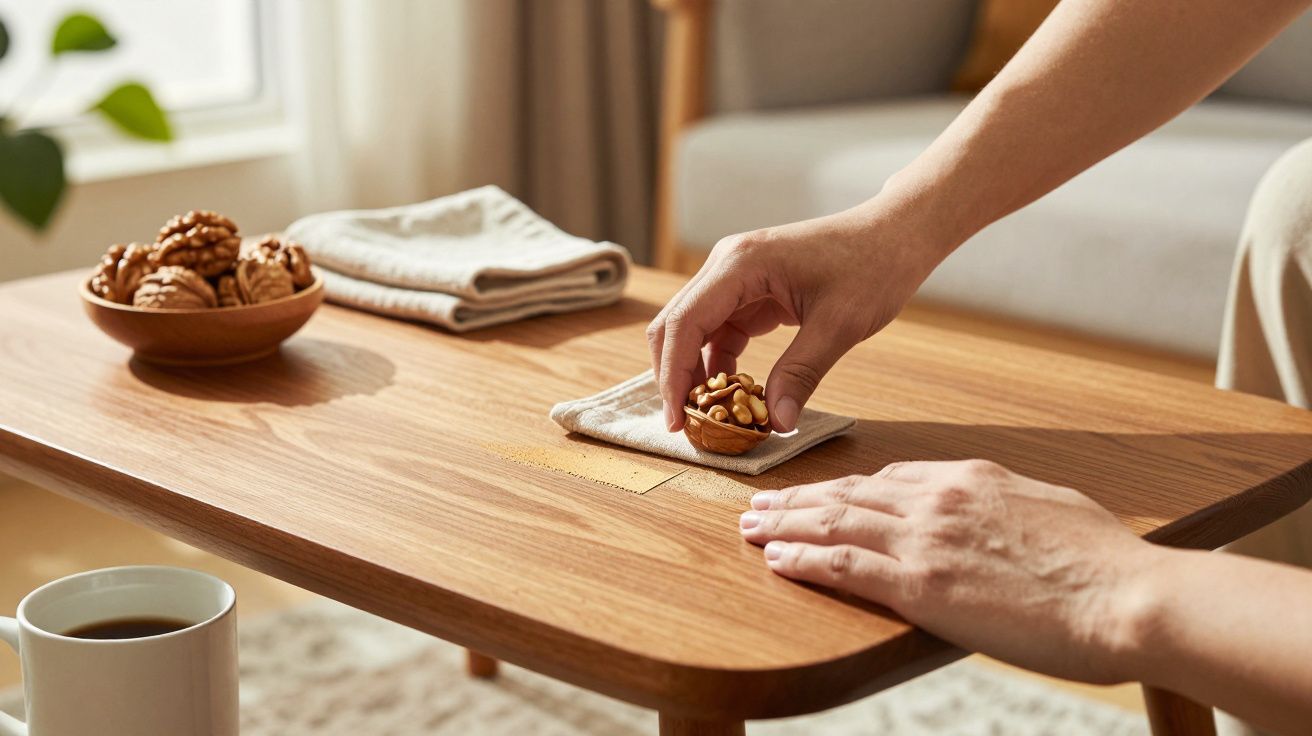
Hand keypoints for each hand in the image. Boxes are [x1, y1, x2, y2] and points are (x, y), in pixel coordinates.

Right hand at [646, 204, 943, 432]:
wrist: (896, 234)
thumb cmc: (873, 266)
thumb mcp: (839, 325)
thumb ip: (802, 373)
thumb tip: (778, 423)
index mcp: (740, 264)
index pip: (684, 323)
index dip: (673, 374)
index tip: (675, 419)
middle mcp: (727, 265)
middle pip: (676, 325)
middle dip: (675, 376)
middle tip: (684, 425)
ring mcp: (736, 277)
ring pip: (693, 330)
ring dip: (696, 372)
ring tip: (709, 417)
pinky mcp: (750, 291)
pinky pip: (720, 332)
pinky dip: (720, 364)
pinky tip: (733, 394)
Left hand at [739, 460, 1162, 683]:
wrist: (1128, 597)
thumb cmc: (1105, 562)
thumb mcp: (1050, 507)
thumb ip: (1005, 503)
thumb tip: (991, 510)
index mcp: (970, 479)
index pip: (888, 479)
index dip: (844, 488)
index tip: (818, 493)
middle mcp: (939, 499)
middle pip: (849, 493)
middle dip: (798, 498)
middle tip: (760, 502)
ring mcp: (926, 539)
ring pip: (835, 521)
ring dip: (785, 523)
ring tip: (750, 525)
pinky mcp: (921, 584)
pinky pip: (844, 563)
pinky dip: (804, 558)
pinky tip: (776, 558)